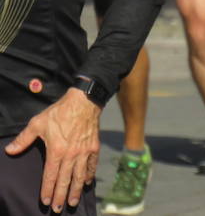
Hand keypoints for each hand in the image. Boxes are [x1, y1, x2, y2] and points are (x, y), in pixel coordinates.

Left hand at [5, 88, 100, 212]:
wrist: (84, 101)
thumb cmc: (59, 112)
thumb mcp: (37, 123)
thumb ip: (24, 139)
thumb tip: (10, 150)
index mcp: (56, 151)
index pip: (50, 176)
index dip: (47, 190)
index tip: (45, 202)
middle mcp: (71, 155)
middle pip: (65, 180)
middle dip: (60, 196)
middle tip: (58, 209)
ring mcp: (84, 152)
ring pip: (79, 176)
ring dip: (75, 190)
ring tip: (73, 202)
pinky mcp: (94, 147)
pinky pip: (92, 165)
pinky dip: (89, 175)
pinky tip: (86, 182)